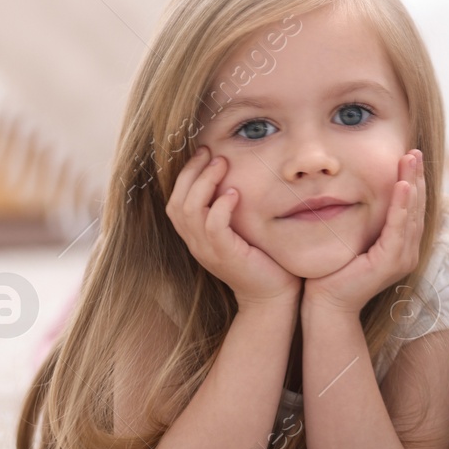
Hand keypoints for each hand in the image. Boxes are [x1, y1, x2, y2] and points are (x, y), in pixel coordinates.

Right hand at [166, 147, 300, 306]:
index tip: (204, 152)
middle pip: (177, 202)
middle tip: (211, 153)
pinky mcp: (224, 256)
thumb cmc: (262, 258)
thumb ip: (231, 208)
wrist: (272, 295)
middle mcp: (195, 243)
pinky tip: (234, 193)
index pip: (176, 200)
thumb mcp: (241, 229)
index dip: (186, 174)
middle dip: (192, 172)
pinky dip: (220, 207)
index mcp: (195, 236)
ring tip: (222, 165)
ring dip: (205, 183)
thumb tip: (236, 175)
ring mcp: (207, 251)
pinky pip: (213, 227)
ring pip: (191, 210)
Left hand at [303, 150, 425, 316]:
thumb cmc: (333, 272)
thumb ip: (363, 221)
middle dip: (416, 176)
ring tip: (411, 160)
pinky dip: (401, 205)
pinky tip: (402, 185)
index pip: (411, 208)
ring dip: (412, 184)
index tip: (409, 156)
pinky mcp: (391, 262)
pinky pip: (398, 227)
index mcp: (401, 246)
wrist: (325, 303)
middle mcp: (407, 251)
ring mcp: (402, 258)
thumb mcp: (353, 238)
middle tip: (414, 151)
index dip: (413, 181)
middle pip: (416, 206)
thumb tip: (357, 193)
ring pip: (411, 213)